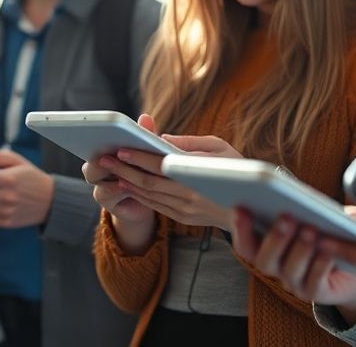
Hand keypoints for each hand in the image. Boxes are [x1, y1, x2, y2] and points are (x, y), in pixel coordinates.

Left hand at [95, 114, 235, 231]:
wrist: (253, 207)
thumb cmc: (237, 168)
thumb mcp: (218, 147)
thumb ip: (187, 143)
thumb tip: (160, 138)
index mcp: (199, 176)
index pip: (161, 165)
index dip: (138, 157)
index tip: (120, 148)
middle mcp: (189, 196)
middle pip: (148, 182)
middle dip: (123, 169)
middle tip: (103, 158)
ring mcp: (185, 210)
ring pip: (148, 196)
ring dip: (126, 182)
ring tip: (110, 169)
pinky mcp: (183, 218)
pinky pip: (154, 206)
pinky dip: (138, 195)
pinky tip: (127, 184)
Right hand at [230, 207, 355, 317]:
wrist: (352, 266)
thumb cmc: (327, 231)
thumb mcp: (314, 213)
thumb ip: (301, 203)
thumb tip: (295, 194)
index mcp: (267, 246)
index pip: (245, 244)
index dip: (240, 228)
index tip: (241, 208)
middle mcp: (276, 267)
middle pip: (264, 260)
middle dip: (275, 238)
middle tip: (286, 217)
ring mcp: (294, 282)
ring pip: (289, 271)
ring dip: (299, 249)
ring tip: (311, 229)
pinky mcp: (315, 292)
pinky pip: (313, 284)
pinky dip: (320, 265)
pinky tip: (328, 248)